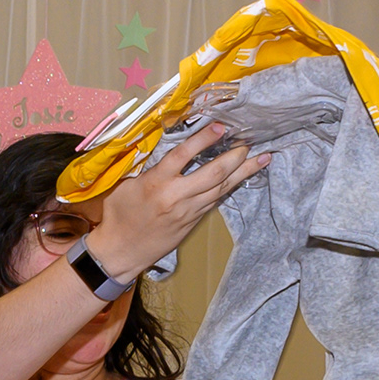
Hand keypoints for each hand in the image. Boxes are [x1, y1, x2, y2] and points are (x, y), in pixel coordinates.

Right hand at [87, 123, 268, 277]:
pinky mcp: (192, 222)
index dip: (203, 139)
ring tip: (261, 159)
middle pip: (213, 174)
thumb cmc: (118, 217)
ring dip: (243, 173)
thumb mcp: (123, 186)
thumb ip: (144, 168)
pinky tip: (241, 178)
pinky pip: (215, 200)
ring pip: (221, 188)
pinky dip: (229, 187)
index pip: (183, 155)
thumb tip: (160, 150)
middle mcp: (175, 196)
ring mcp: (187, 211)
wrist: (120, 252)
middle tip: (248, 143)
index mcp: (155, 183)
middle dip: (234, 157)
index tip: (220, 127)